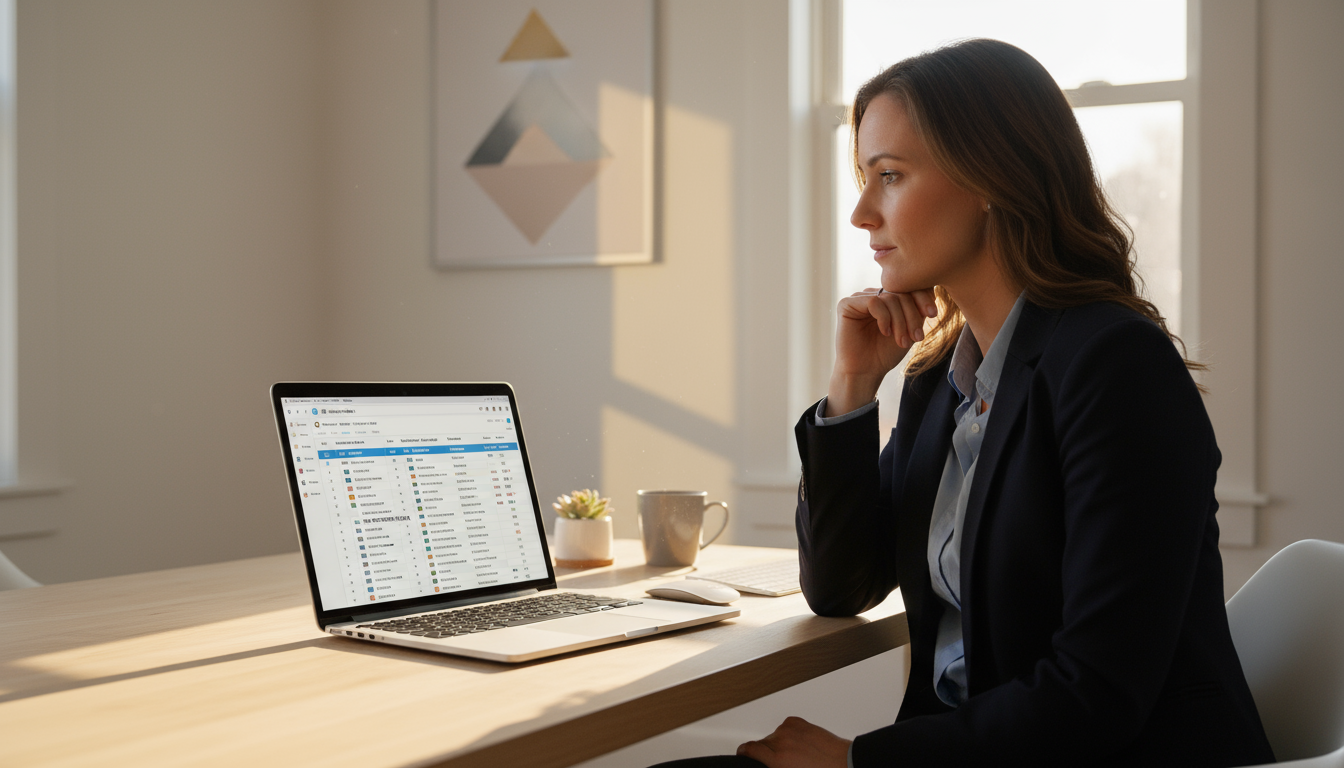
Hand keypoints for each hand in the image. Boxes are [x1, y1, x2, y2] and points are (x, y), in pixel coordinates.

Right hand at [737, 716, 851, 767]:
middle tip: (777, 761)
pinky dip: (787, 734)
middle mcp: (781, 741)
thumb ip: (776, 766)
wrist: (843, 762)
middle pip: (760, 743)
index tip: (742, 752)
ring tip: (792, 753)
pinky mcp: (798, 722)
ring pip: (772, 735)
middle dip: (765, 752)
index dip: (743, 751)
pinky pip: (784, 727)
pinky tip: (797, 743)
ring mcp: (789, 729)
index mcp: (777, 759)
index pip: (749, 748)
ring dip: (777, 743)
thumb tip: (771, 763)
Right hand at [827, 287, 937, 415]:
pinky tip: (885, 333)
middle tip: (917, 337)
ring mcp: (859, 298)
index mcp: (887, 298)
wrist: (866, 372)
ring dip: (900, 321)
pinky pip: (873, 302)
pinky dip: (884, 318)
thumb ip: (918, 310)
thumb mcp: (910, 329)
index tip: (933, 314)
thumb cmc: (886, 353)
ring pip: (889, 298)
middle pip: (900, 292)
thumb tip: (932, 291)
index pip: (909, 285)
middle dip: (912, 315)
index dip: (923, 298)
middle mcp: (873, 295)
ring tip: (902, 341)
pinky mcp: (847, 304)